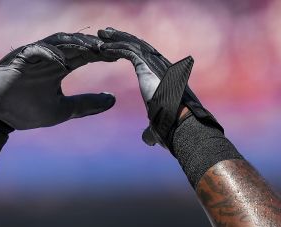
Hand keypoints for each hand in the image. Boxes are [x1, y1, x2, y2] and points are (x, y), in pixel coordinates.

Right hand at [0, 33, 116, 131]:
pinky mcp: (20, 57)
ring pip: (60, 42)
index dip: (103, 53)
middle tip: (115, 48)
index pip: (86, 54)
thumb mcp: (64, 110)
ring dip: (77, 44)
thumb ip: (87, 104)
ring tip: (95, 49)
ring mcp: (35, 54)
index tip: (121, 56)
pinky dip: (51, 53)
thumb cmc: (27, 111)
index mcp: (60, 66)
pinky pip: (38, 49)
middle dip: (95, 44)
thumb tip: (112, 100)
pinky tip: (64, 61)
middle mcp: (50, 56)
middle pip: (77, 44)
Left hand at [96, 27, 222, 148]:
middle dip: (120, 38)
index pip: (143, 58)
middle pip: (137, 46)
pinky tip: (102, 47)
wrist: (180, 126)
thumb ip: (151, 131)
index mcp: (160, 78)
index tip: (114, 49)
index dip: (128, 51)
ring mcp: (155, 66)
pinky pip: (129, 52)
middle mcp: (160, 67)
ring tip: (101, 33)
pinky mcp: (148, 68)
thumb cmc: (172, 130)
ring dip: (116, 38)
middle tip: (104, 33)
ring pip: (133, 45)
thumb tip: (147, 139)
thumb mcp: (157, 128)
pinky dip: (115, 48)